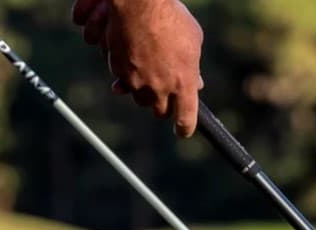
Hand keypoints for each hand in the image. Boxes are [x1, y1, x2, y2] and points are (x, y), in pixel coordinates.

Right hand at [71, 0, 203, 137]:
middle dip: (162, 105)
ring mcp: (138, 81)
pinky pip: (122, 82)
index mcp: (183, 83)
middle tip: (165, 95)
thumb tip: (196, 83)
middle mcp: (161, 87)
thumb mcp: (193, 41)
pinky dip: (125, 76)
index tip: (182, 130)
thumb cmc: (170, 16)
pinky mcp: (119, 71)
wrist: (138, 2)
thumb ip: (193, 66)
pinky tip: (130, 62)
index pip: (186, 119)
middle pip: (159, 111)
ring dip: (143, 90)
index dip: (184, 127)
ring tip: (148, 73)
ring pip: (139, 98)